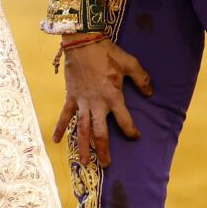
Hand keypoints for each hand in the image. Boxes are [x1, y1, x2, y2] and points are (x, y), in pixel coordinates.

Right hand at [51, 39, 152, 165]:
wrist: (83, 43)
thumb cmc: (108, 53)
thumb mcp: (130, 63)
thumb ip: (142, 79)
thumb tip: (150, 92)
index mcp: (113, 97)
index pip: (124, 120)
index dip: (131, 130)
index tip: (136, 137)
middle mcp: (97, 104)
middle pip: (100, 133)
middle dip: (103, 150)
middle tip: (106, 164)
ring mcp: (82, 102)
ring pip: (82, 129)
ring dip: (83, 146)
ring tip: (84, 162)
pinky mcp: (71, 97)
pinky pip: (65, 115)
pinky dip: (60, 128)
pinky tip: (56, 140)